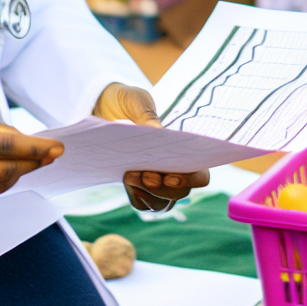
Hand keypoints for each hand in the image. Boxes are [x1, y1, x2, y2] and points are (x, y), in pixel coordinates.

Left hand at [95, 83, 209, 212]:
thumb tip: (157, 132)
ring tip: (131, 176)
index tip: (171, 176)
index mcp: (187, 149)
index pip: (200, 175)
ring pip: (162, 202)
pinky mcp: (139, 188)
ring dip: (149, 194)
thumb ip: (147, 116)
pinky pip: (143, 203)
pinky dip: (136, 196)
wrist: (106, 107)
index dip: (191, 180)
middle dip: (163, 188)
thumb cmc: (130, 102)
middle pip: (180, 193)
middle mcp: (176, 169)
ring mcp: (158, 182)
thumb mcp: (137, 101)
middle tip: (145, 175)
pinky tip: (127, 181)